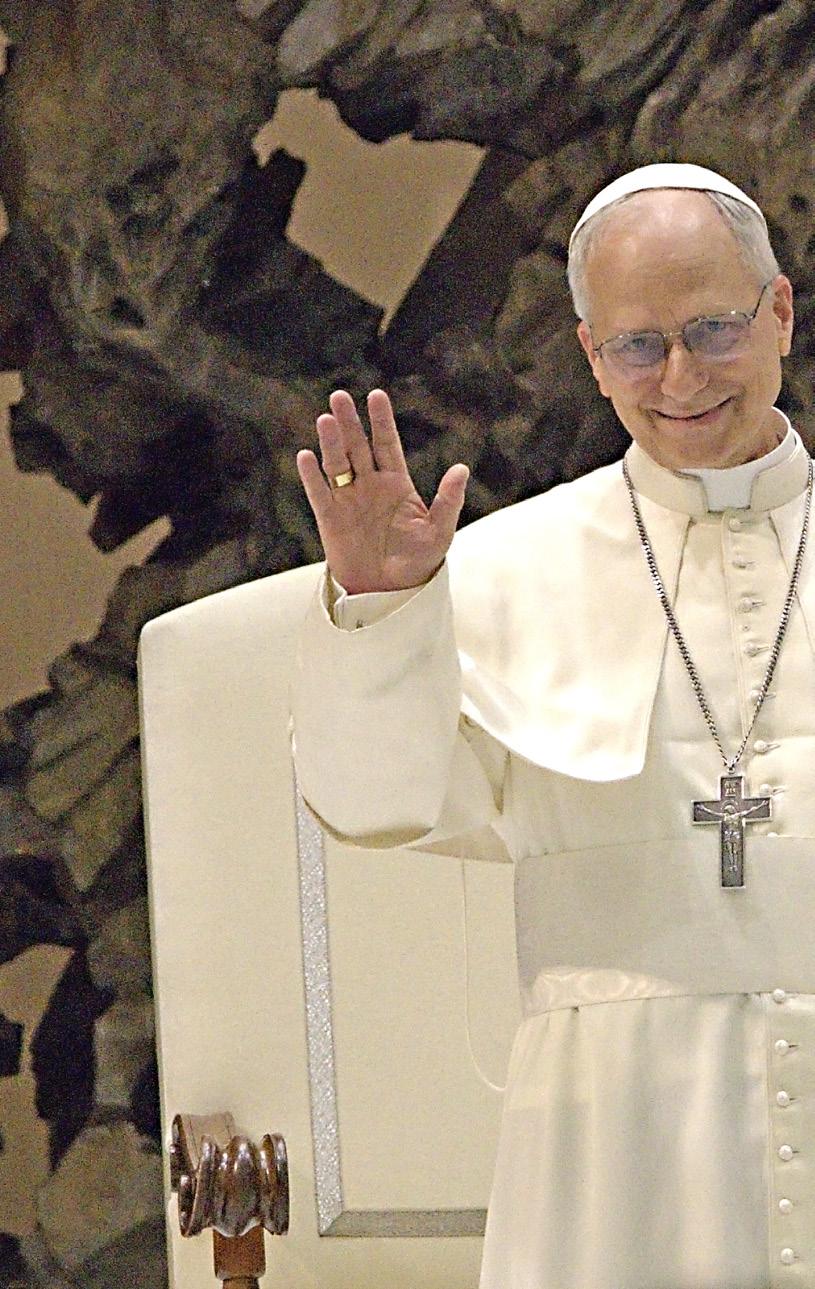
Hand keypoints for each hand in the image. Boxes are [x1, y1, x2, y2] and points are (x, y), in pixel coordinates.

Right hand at [296, 388, 468, 594]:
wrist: (390, 591)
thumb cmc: (419, 561)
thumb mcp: (439, 531)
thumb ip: (449, 500)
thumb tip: (461, 468)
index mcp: (397, 483)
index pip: (387, 444)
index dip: (381, 420)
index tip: (376, 395)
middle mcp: (370, 485)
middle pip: (357, 446)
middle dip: (349, 422)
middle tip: (339, 397)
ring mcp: (349, 500)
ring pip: (337, 464)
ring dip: (331, 442)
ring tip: (326, 419)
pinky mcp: (330, 518)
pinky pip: (319, 493)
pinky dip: (311, 476)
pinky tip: (306, 456)